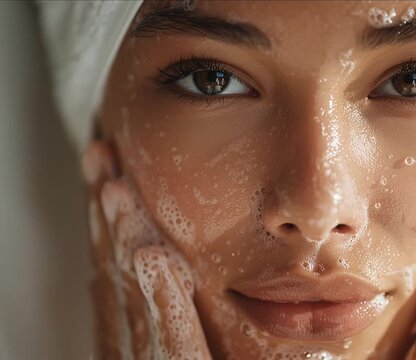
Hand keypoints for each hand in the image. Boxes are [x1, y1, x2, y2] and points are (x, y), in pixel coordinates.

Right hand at [82, 140, 211, 359]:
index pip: (118, 265)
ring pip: (133, 296)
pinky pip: (173, 344)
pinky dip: (162, 299)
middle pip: (116, 268)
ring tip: (115, 191)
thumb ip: (170, 308)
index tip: (105, 166)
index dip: (107, 216)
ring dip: (123, 239)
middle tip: (100, 154)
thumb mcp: (181, 343)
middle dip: (106, 211)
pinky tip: (152, 257)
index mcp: (135, 330)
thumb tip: (154, 251)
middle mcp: (134, 340)